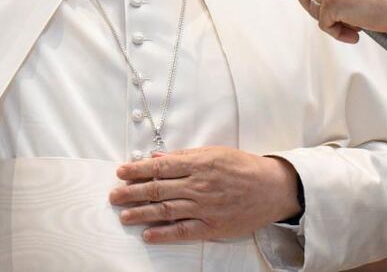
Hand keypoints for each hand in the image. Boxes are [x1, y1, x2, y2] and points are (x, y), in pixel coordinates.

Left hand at [109, 147, 299, 242]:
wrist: (272, 188)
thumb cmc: (242, 167)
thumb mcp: (213, 153)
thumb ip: (184, 156)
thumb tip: (156, 157)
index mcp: (198, 164)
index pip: (160, 167)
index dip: (137, 170)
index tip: (120, 173)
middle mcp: (199, 185)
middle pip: (158, 188)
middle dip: (132, 192)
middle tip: (114, 196)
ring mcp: (205, 207)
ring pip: (167, 210)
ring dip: (142, 213)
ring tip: (124, 216)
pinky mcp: (213, 226)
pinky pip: (184, 231)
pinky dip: (164, 234)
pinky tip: (148, 234)